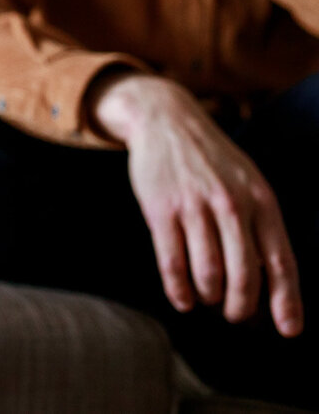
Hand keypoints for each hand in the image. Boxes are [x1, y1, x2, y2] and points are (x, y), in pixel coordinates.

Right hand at [92, 71, 302, 336]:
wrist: (167, 120)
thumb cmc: (212, 160)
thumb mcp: (249, 182)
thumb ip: (260, 224)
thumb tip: (267, 280)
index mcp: (261, 200)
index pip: (280, 260)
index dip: (286, 300)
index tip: (289, 330)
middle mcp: (231, 204)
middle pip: (243, 274)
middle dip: (240, 306)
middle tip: (235, 315)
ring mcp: (194, 206)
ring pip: (208, 272)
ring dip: (210, 297)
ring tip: (207, 299)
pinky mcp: (161, 209)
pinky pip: (172, 262)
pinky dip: (178, 289)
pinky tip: (183, 300)